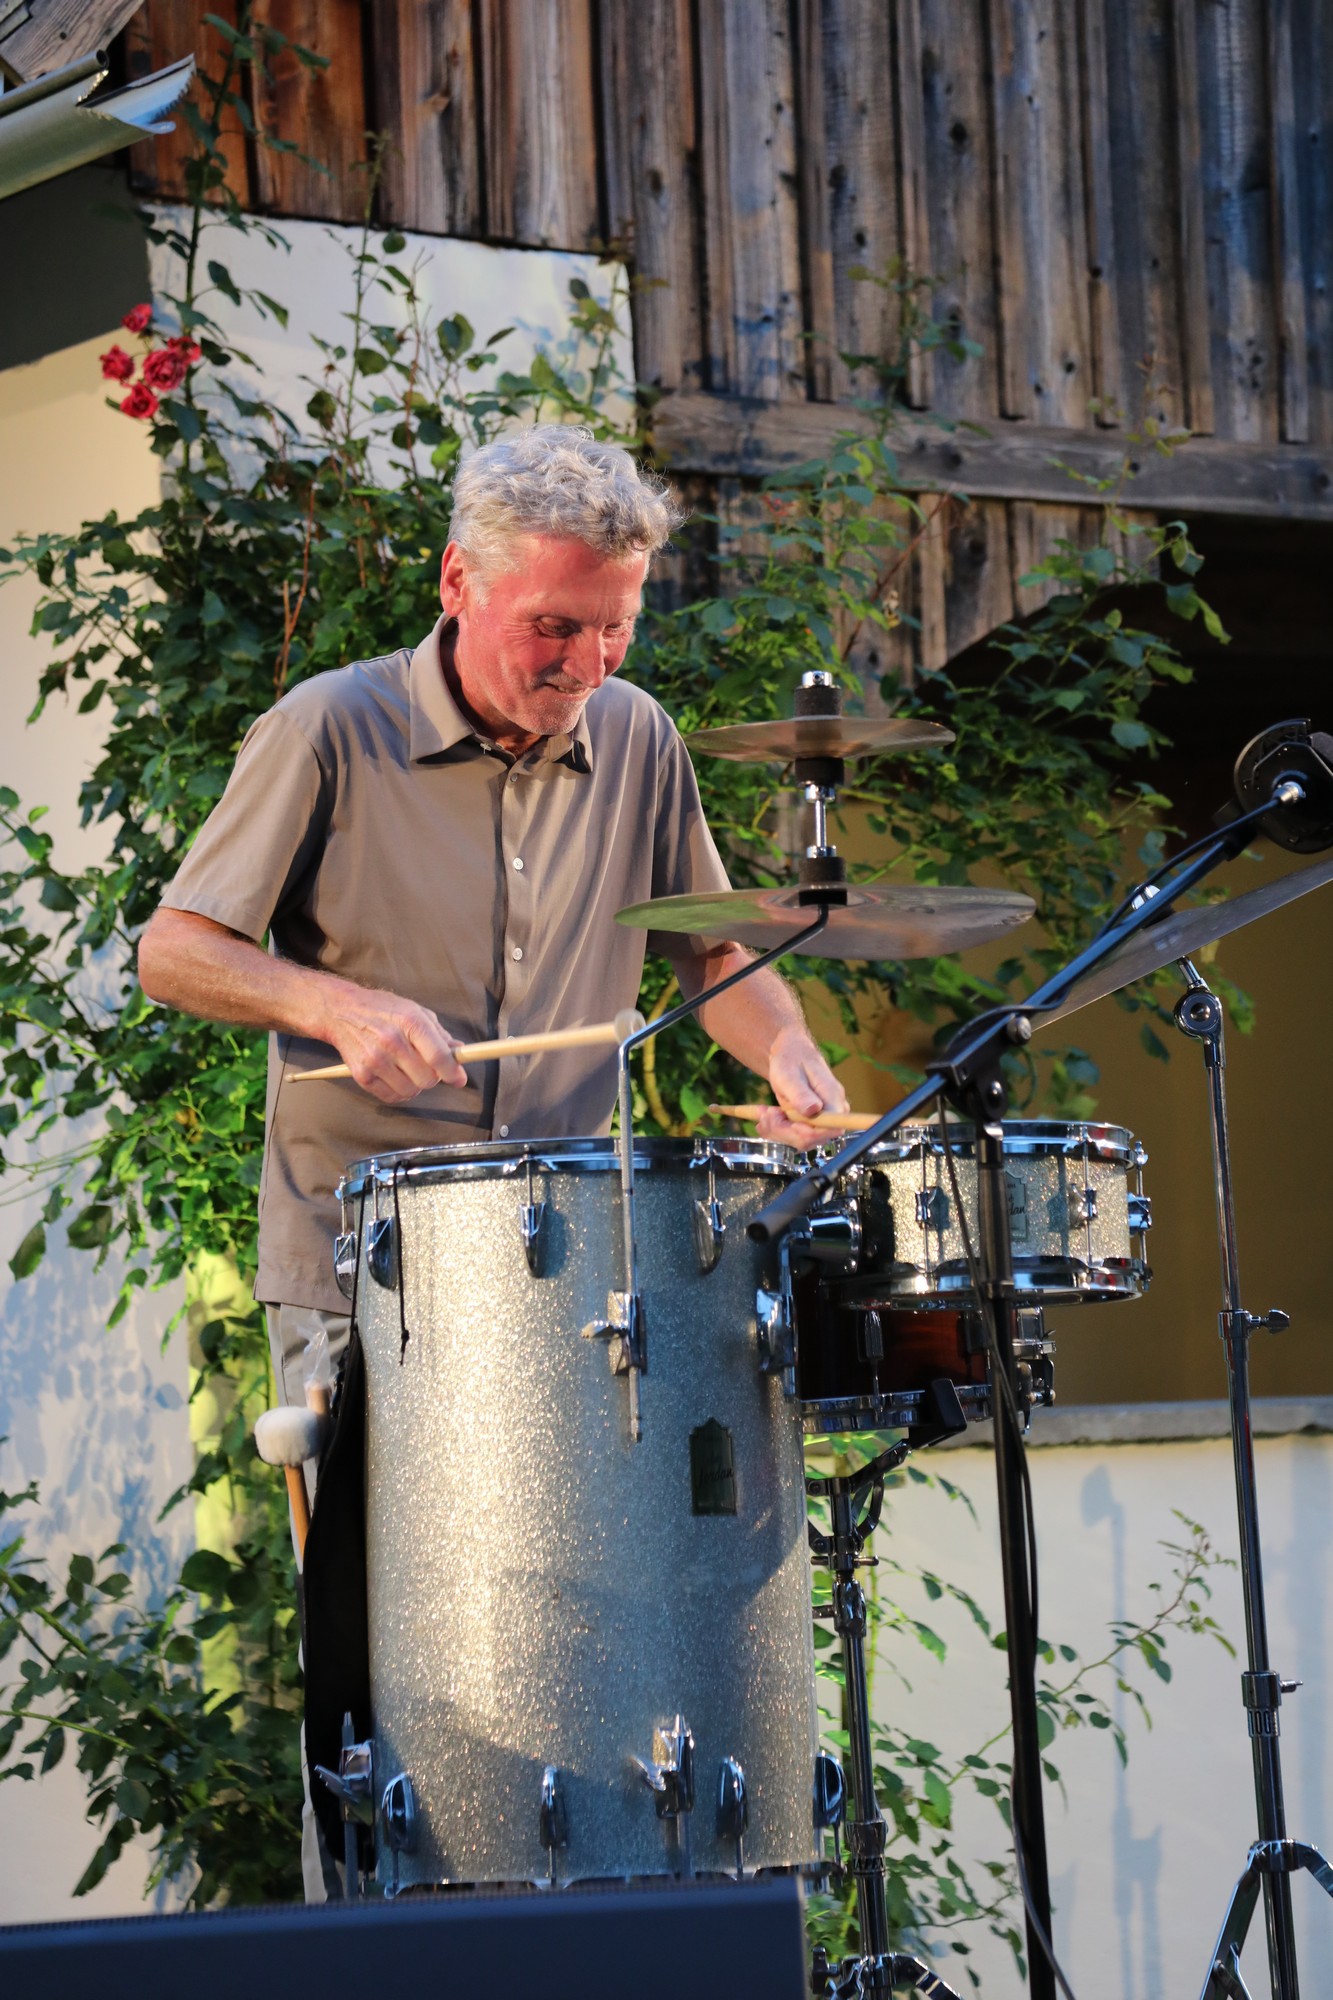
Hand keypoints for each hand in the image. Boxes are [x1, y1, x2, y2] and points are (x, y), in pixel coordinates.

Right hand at [325, 987, 467, 1104]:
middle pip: (428, 1078)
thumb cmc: (382, 1009)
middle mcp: (392, 1041)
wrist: (341, 1011)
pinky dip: (399, 1092)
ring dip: (415, 1085)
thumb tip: (459, 1052)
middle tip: (426, 1067)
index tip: (459, 1078)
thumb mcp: (415, 1011)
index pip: (439, 1056)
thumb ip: (439, 1034)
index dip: (453, 1072)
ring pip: (411, 1091)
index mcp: (410, 1021)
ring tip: (408, 1070)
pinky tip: (395, 1077)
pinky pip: (392, 1097)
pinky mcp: (362, 1075)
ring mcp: (375, 1060)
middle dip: (433, 1076)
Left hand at [754, 1023, 848, 1150]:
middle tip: (767, 1112)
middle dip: (783, 1130)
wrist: (791, 1055)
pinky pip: (795, 1137)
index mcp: (833, 1097)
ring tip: (764, 1112)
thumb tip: (814, 1110)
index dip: (805, 1132)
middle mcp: (833, 1112)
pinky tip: (768, 1117)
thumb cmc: (792, 1059)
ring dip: (777, 1130)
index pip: (830, 1128)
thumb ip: (801, 1093)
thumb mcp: (790, 1074)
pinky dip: (777, 1130)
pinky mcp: (812, 1124)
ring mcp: (823, 1120)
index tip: (782, 1118)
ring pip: (801, 1141)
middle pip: (812, 1138)